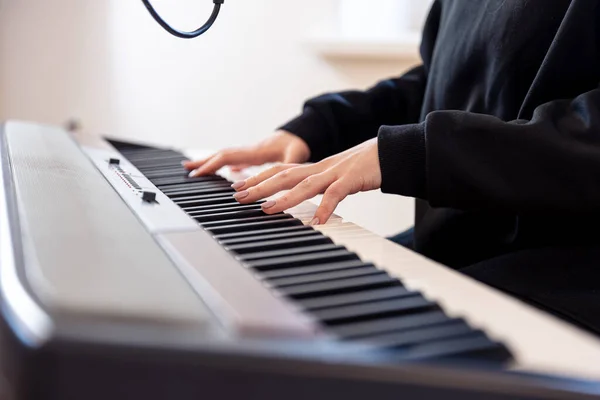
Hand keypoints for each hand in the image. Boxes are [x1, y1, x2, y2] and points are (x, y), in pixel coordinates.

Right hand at [184, 130, 310, 176]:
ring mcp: (250, 153)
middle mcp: (249, 150)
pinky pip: (235, 159)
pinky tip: (225, 172)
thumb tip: (284, 174)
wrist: (303, 133)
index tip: (197, 174)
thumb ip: (290, 164)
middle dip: (203, 162)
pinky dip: (225, 164)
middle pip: (221, 155)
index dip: (211, 165)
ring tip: (194, 169)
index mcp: (254, 151)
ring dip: (210, 162)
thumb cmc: (298, 145)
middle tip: (186, 170)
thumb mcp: (295, 155)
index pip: (227, 157)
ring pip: (226, 156)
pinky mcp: (255, 156)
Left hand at [232, 138, 381, 224]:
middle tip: (239, 197)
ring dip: (284, 198)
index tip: (238, 187)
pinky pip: (336, 194)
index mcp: (315, 167)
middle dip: (260, 186)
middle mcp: (321, 168)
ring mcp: (336, 172)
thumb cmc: (365, 166)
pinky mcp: (353, 178)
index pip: (280, 170)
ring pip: (305, 184)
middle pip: (284, 175)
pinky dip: (326, 208)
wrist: (391, 152)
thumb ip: (322, 186)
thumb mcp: (337, 177)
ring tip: (267, 209)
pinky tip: (317, 222)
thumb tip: (308, 202)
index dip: (259, 177)